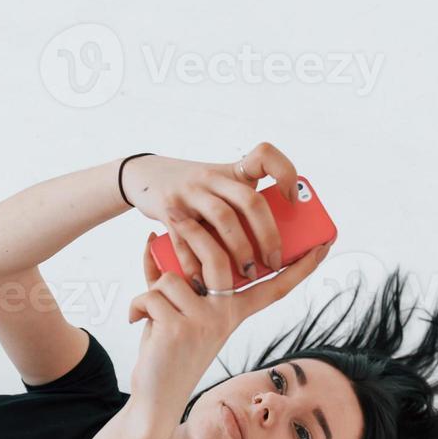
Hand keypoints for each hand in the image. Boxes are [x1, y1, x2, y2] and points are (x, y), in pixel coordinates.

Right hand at [122, 143, 300, 289]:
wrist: (144, 176)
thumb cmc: (193, 191)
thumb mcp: (219, 185)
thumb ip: (242, 205)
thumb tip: (277, 242)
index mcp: (232, 171)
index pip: (264, 156)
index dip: (285, 173)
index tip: (293, 201)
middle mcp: (212, 177)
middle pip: (249, 200)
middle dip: (267, 235)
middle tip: (274, 261)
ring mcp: (189, 191)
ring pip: (223, 219)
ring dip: (240, 250)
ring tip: (247, 273)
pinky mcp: (167, 209)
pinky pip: (187, 239)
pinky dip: (198, 264)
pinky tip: (208, 282)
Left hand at [126, 227, 331, 419]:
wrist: (156, 400)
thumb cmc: (167, 353)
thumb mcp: (175, 311)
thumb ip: (170, 276)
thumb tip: (153, 238)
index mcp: (235, 313)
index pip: (275, 286)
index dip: (300, 266)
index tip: (324, 245)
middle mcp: (227, 316)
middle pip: (219, 257)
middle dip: (193, 230)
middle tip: (173, 212)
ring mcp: (206, 322)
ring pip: (172, 279)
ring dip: (152, 294)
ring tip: (150, 317)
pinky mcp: (180, 327)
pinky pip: (152, 295)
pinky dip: (137, 307)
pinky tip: (138, 324)